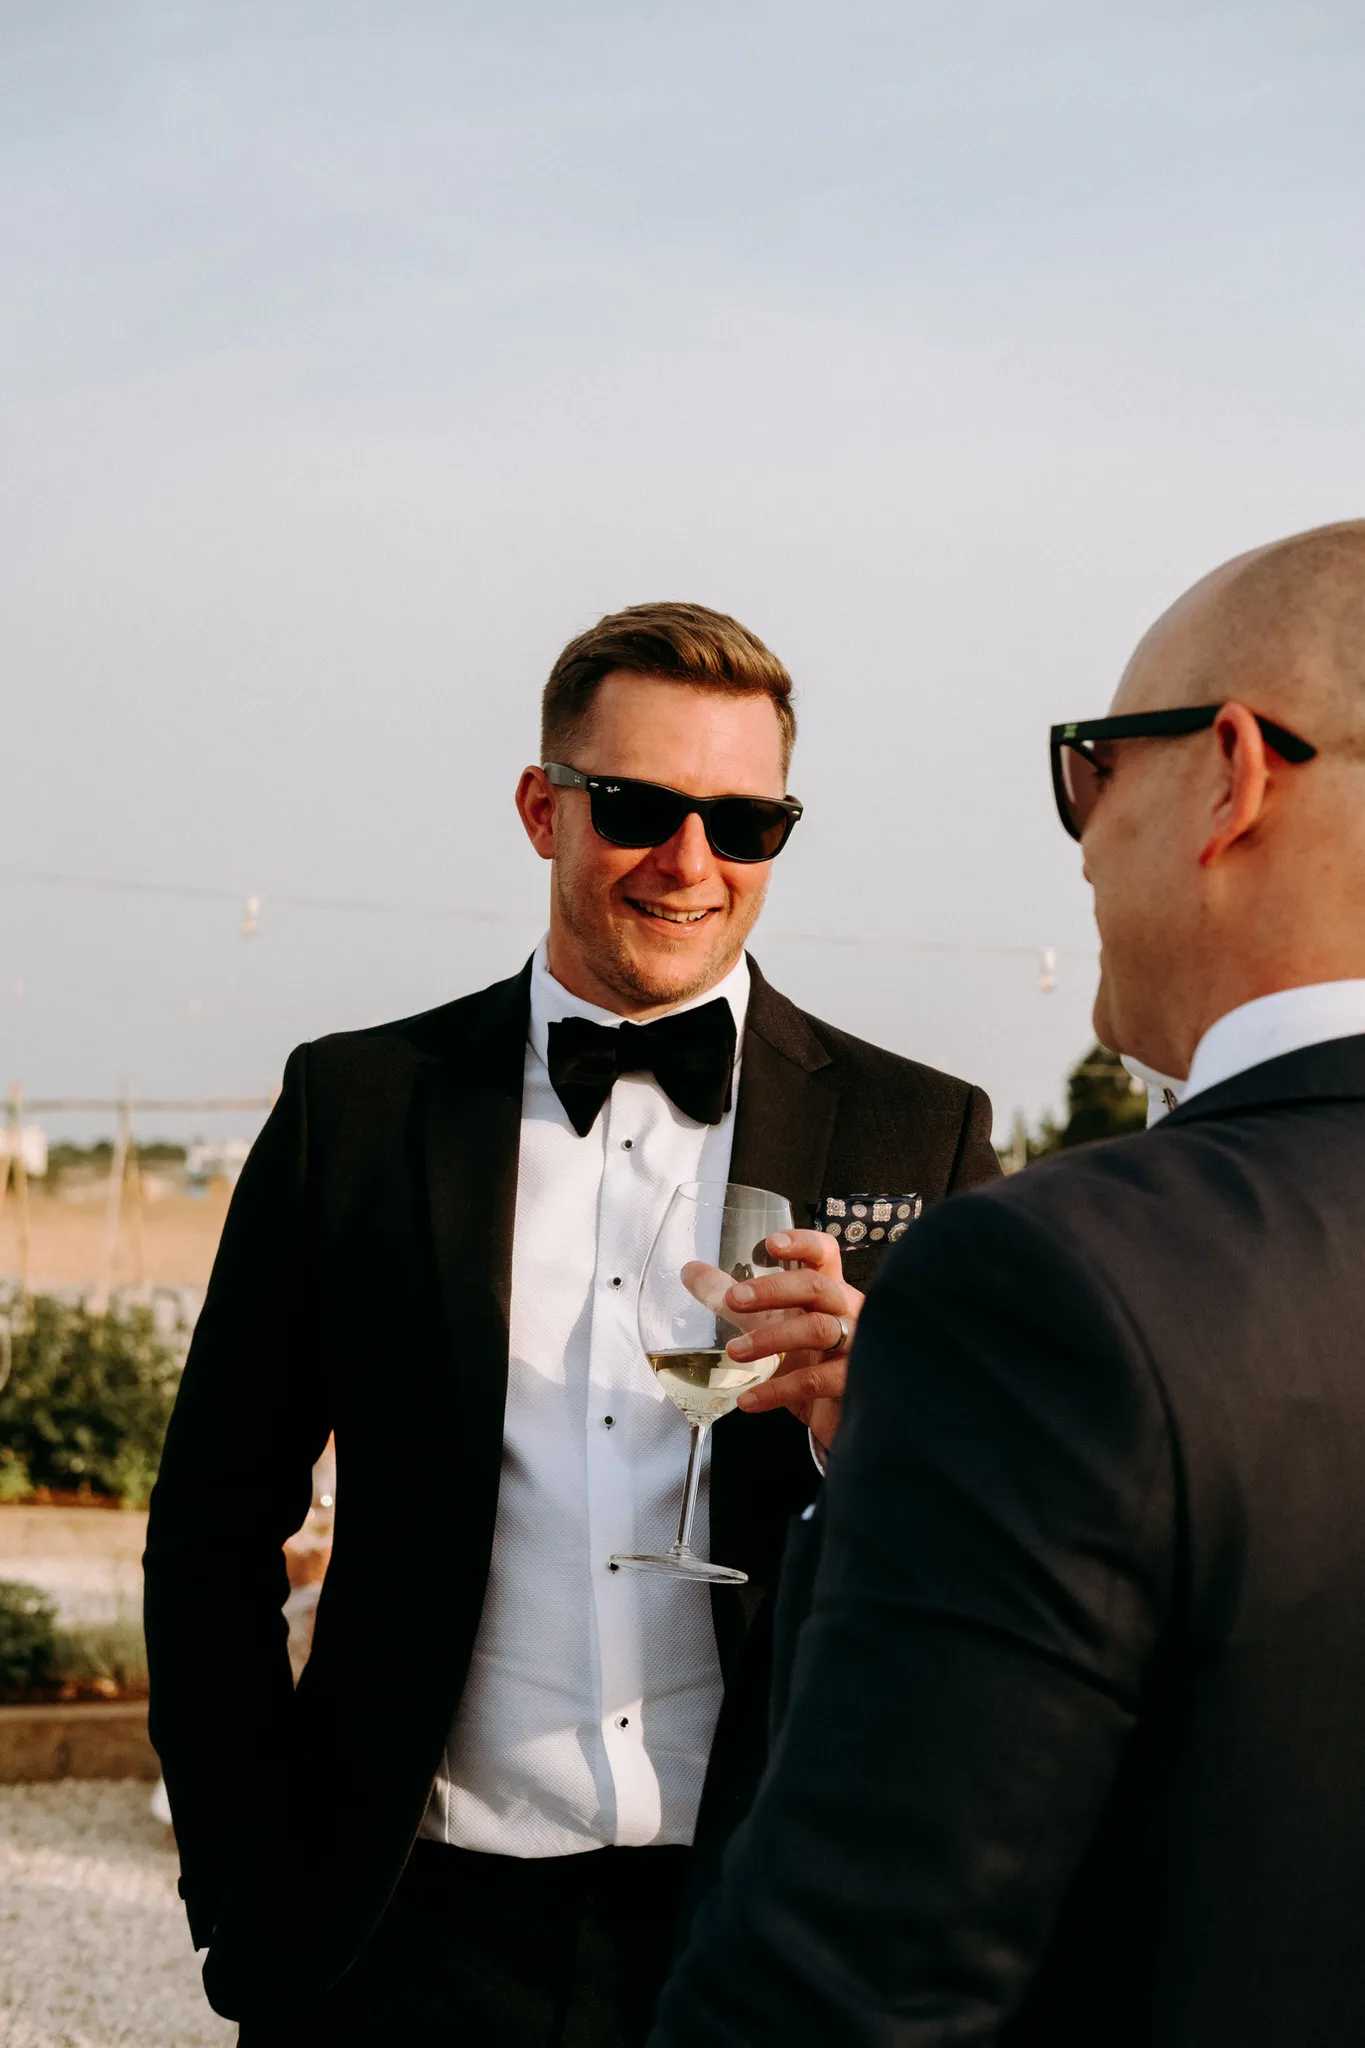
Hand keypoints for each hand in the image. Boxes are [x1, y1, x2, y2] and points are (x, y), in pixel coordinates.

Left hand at [722, 1229, 863, 1451]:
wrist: (836, 1414)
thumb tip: (689, 1270)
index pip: (824, 1253)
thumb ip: (730, 1298)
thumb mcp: (767, 1323)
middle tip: (732, 1300)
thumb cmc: (806, 1358)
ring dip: (771, 1338)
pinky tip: (747, 1400)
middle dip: (774, 1289)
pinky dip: (776, 1390)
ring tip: (733, 1351)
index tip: (770, 1243)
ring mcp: (855, 1346)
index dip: (802, 1243)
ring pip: (819, 1329)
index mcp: (828, 1289)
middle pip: (817, 1286)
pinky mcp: (850, 1383)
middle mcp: (846, 1310)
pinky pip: (815, 1381)